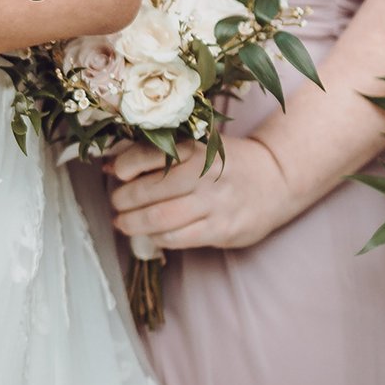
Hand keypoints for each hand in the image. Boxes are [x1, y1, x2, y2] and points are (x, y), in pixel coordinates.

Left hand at [103, 136, 304, 251]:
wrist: (275, 180)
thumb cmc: (225, 162)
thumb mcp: (198, 146)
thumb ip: (158, 154)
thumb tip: (109, 166)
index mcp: (196, 147)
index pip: (149, 154)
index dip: (125, 164)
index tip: (115, 173)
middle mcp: (204, 173)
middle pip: (149, 191)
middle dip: (123, 200)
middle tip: (116, 203)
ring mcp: (215, 203)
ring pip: (160, 218)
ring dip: (133, 223)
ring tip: (123, 223)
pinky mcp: (223, 229)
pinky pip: (179, 238)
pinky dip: (158, 238)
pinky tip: (152, 235)